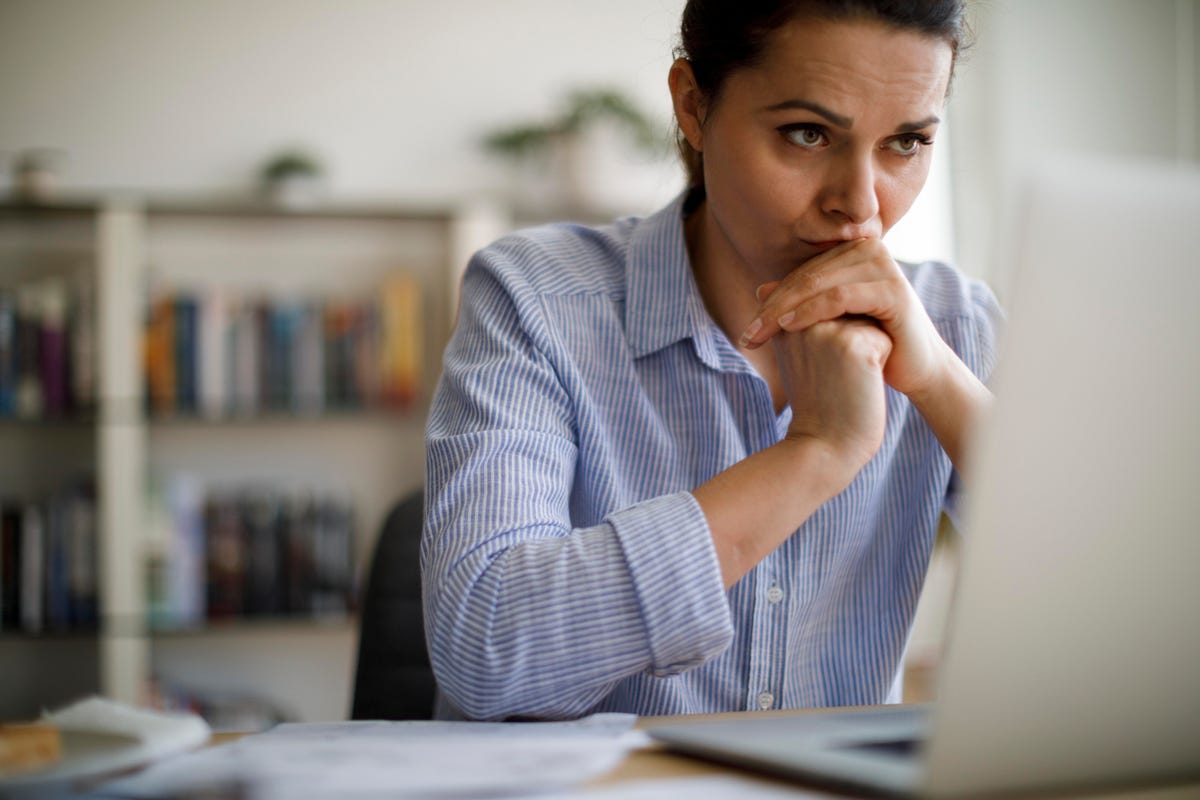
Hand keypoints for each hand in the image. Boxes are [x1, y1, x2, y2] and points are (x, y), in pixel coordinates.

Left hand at [740, 238, 949, 397]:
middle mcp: (870, 250)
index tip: (746, 331)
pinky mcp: (893, 290)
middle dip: (772, 308)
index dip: (771, 301)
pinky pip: (840, 297)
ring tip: (760, 334)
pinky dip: (810, 311)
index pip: (802, 274)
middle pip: (807, 277)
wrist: (915, 371)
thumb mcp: (830, 322)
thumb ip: (800, 302)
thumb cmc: (870, 346)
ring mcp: (884, 266)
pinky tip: (786, 328)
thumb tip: (759, 289)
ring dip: (783, 310)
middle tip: (746, 336)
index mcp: (854, 252)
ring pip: (818, 285)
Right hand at [775, 317, 892, 477]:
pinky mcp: (853, 343)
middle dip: (851, 340)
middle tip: (833, 378)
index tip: (821, 371)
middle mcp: (800, 319)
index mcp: (783, 319)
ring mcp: (825, 330)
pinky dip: (880, 362)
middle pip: (849, 309)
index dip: (834, 341)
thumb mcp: (797, 355)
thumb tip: (811, 296)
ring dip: (866, 349)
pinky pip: (884, 339)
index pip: (829, 307)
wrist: (825, 446)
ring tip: (845, 379)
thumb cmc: (815, 403)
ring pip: (867, 321)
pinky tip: (859, 384)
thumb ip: (802, 319)